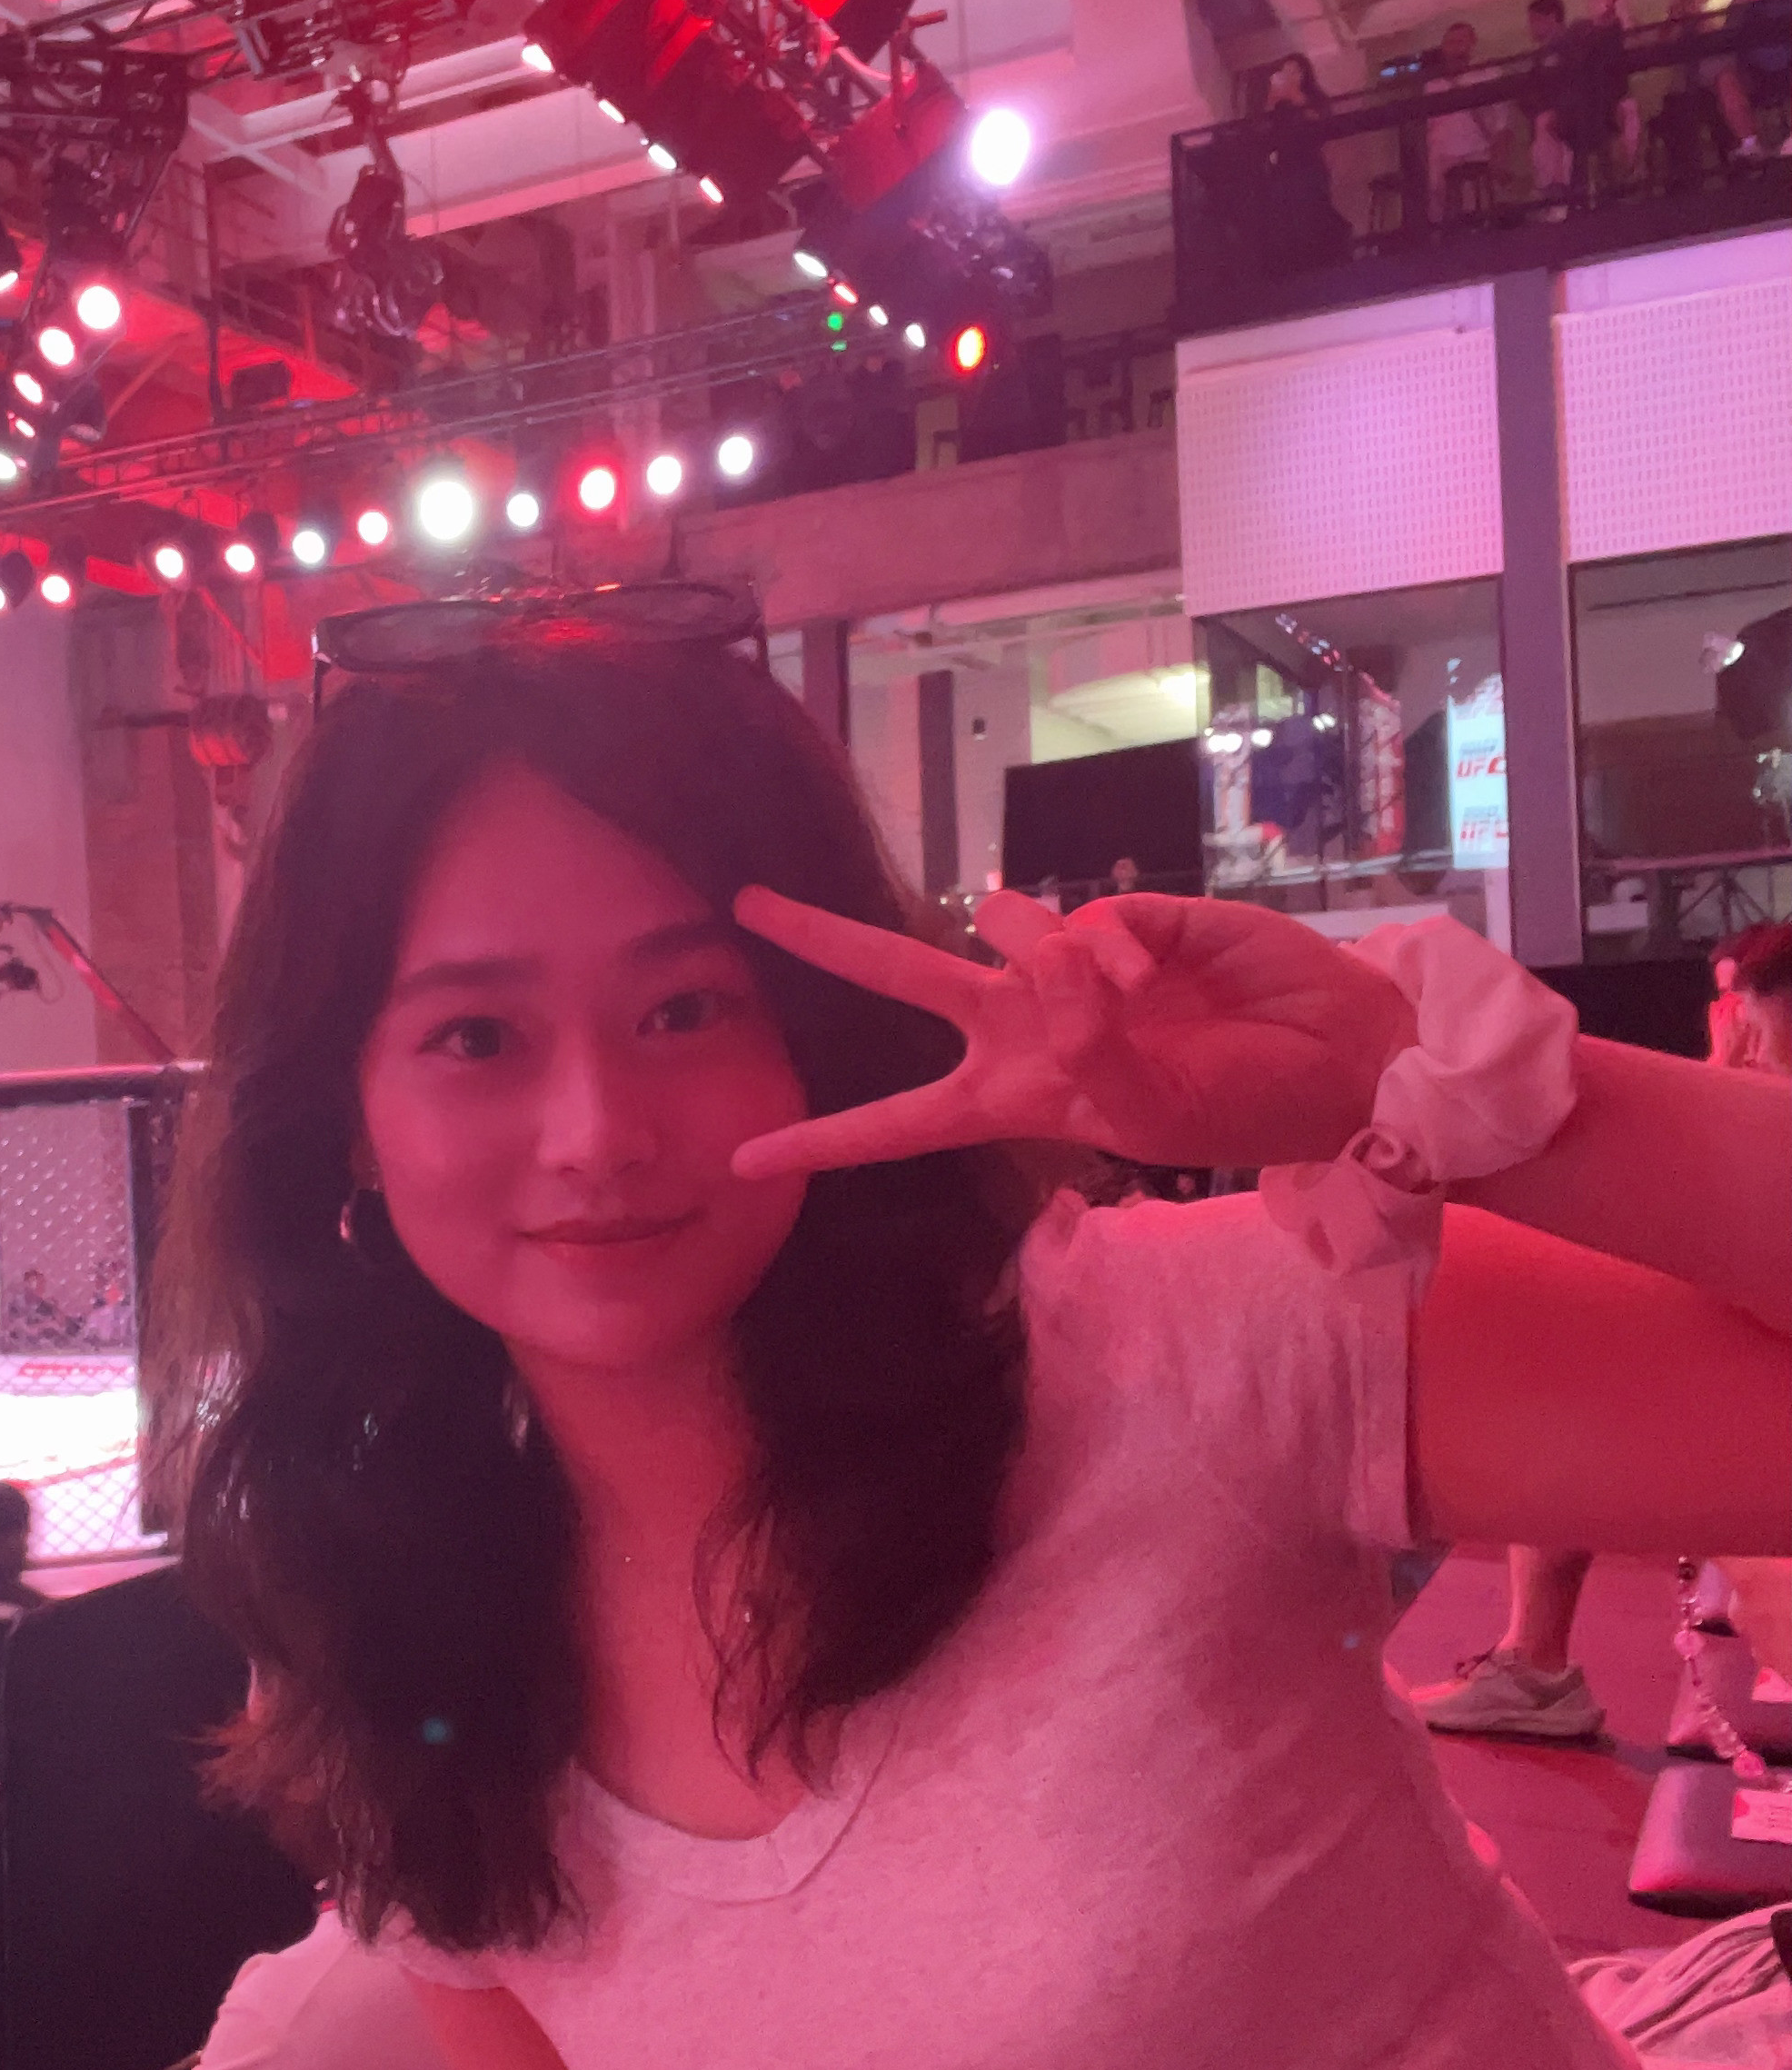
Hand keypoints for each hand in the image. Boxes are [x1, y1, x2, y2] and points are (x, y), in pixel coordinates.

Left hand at [730, 889, 1415, 1177]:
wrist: (1326, 1057)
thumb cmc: (1234, 1105)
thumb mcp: (1143, 1115)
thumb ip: (1084, 1049)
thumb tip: (1053, 962)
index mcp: (1011, 1095)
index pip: (898, 1124)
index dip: (825, 1142)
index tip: (743, 1161)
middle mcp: (1024, 1022)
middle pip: (900, 975)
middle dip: (824, 940)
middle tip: (745, 908)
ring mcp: (1069, 964)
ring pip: (1004, 925)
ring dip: (1048, 957)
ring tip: (1126, 997)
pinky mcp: (1122, 915)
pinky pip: (1083, 920)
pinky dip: (1112, 951)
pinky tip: (1158, 975)